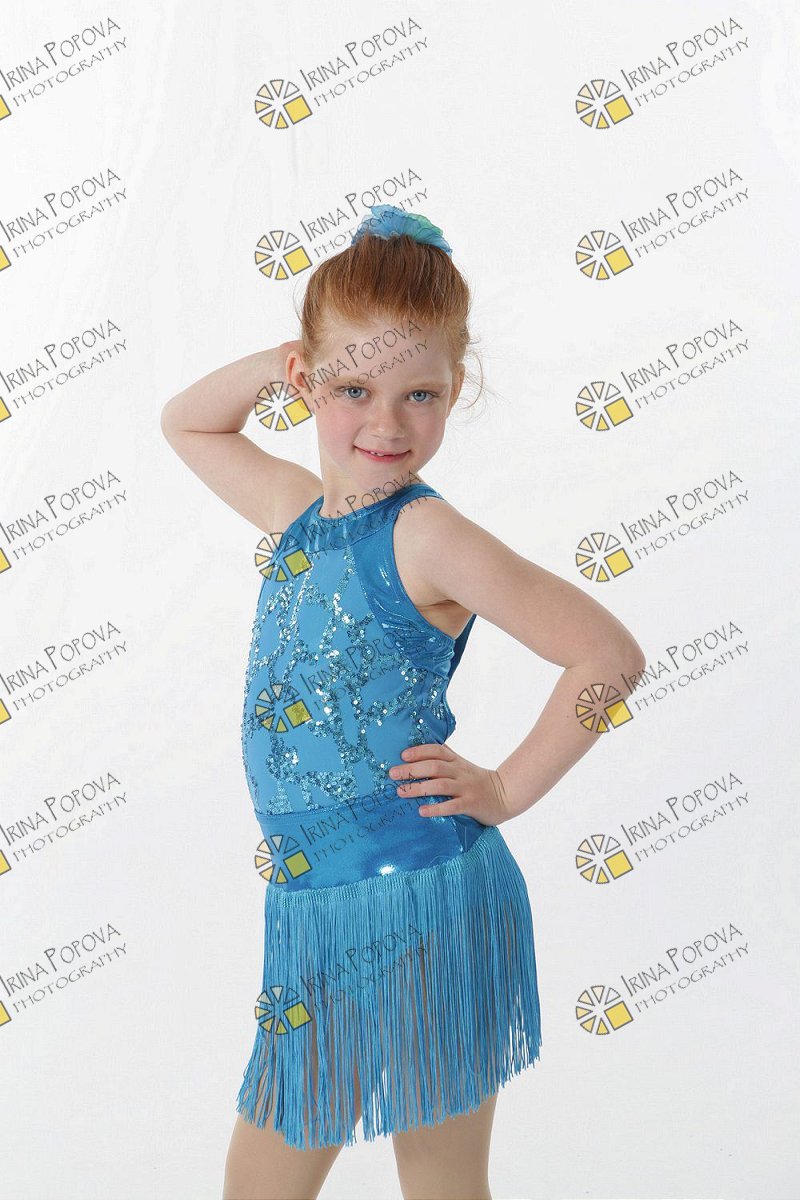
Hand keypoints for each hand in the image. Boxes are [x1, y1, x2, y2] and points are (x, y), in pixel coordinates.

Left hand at [388, 743, 514, 826]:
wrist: (506, 795)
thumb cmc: (477, 781)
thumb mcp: (462, 766)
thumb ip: (445, 759)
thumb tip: (419, 752)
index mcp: (457, 761)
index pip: (438, 750)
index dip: (420, 751)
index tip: (403, 755)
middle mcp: (460, 772)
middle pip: (434, 766)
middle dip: (412, 769)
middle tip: (393, 774)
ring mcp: (466, 788)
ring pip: (440, 785)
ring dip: (419, 788)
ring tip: (402, 792)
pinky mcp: (470, 804)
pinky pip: (451, 806)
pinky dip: (436, 808)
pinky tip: (422, 811)